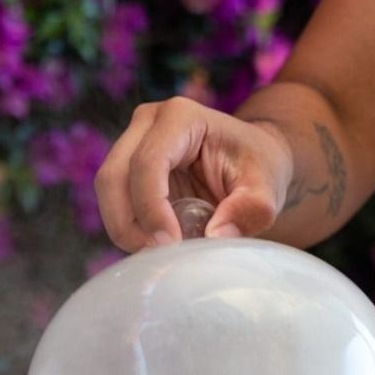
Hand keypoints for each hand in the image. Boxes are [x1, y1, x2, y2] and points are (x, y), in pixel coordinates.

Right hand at [93, 97, 293, 251]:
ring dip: (124, 229)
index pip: (148, 163)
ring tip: (157, 254)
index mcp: (180, 117)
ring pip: (107, 191)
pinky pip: (115, 202)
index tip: (170, 244)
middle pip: (113, 176)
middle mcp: (147, 123)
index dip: (151, 208)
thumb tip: (216, 235)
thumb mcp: (267, 188)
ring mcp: (133, 143)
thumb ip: (251, 210)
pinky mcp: (129, 167)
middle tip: (158, 257)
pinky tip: (153, 244)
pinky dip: (128, 228)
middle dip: (128, 224)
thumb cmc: (259, 167)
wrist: (253, 159)